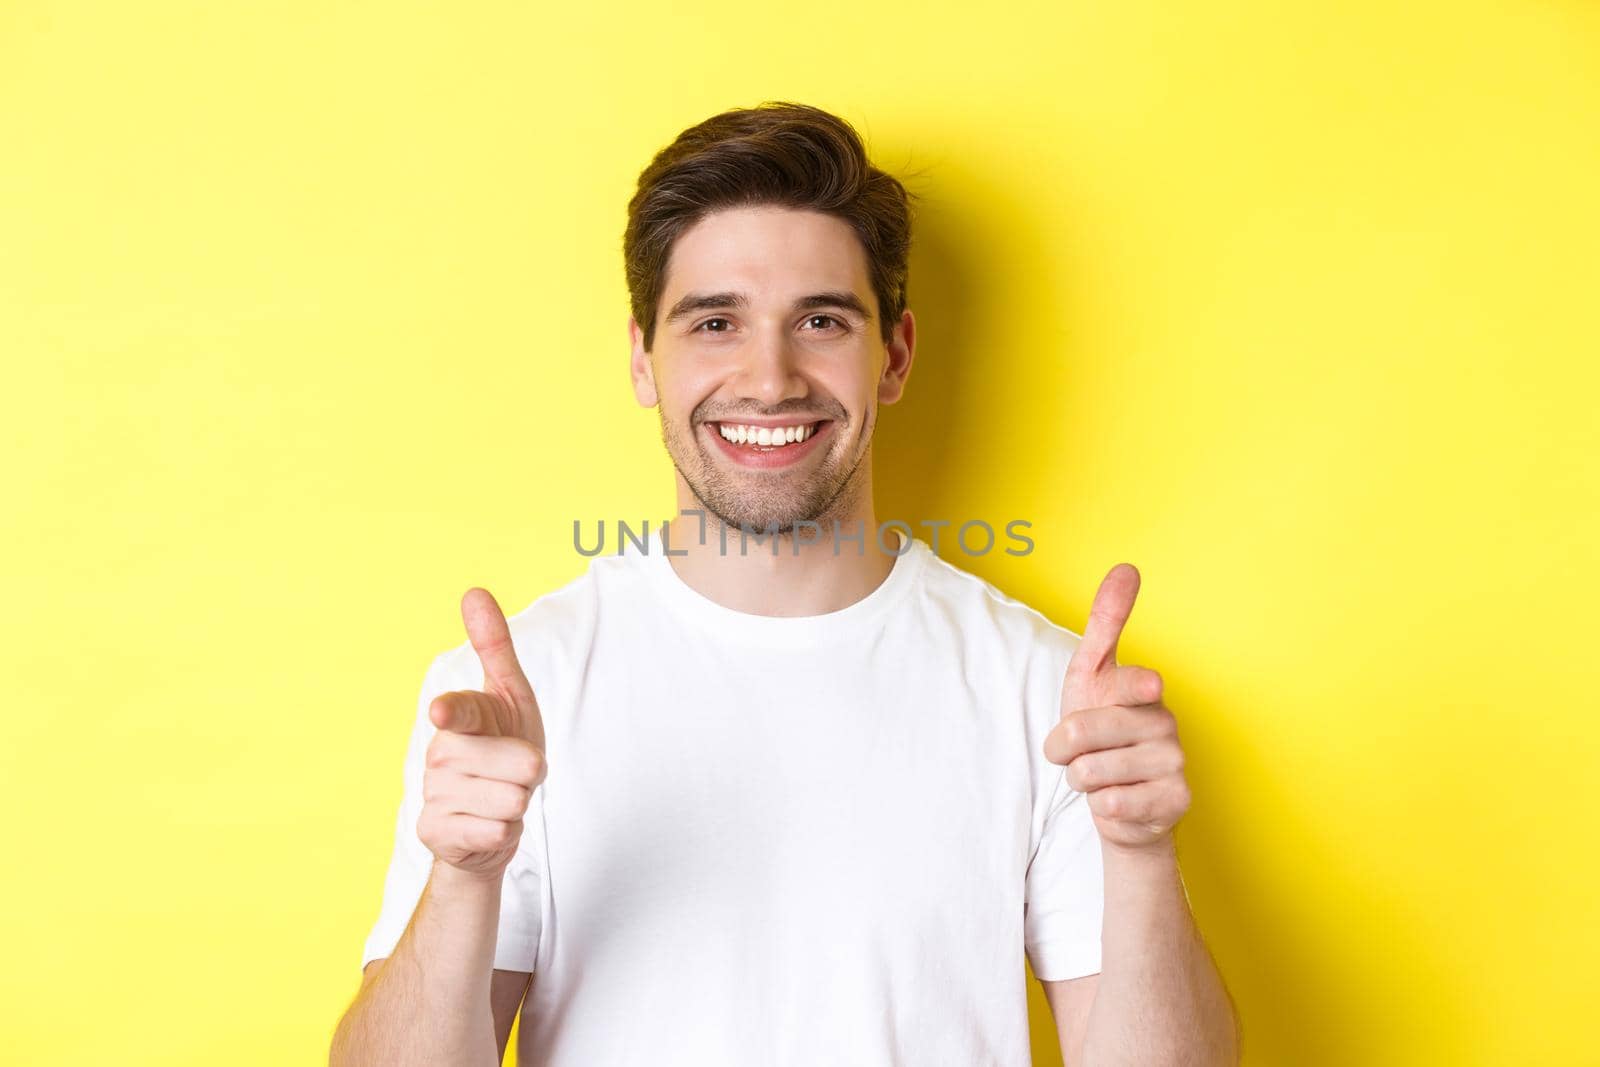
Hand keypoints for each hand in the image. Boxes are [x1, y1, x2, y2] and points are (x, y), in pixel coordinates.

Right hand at [416, 587, 548, 881]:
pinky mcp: (433, 831)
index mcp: (459, 717)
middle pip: (521, 763)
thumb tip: (473, 591)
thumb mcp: (510, 697)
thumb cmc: (504, 750)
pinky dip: (504, 833)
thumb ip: (494, 647)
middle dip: (532, 773)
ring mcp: (433, 793)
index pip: (460, 711)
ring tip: (500, 799)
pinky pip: (496, 832)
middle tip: (514, 774)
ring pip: (512, 800)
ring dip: (518, 804)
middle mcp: (440, 752)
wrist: (487, 820)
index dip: (455, 712)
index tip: (442, 712)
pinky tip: (486, 826)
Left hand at [1043, 563, 1189, 853]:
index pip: (1131, 685)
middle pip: (1084, 732)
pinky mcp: (1175, 803)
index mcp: (1144, 692)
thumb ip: (1106, 622)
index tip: (1150, 684)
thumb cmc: (1099, 733)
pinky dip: (1101, 807)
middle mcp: (1165, 724)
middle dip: (1063, 750)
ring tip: (1100, 777)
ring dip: (1081, 780)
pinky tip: (1118, 802)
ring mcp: (1174, 764)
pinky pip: (1111, 805)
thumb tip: (1127, 566)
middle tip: (1078, 753)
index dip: (1132, 687)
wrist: (1119, 801)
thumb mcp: (1091, 675)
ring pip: (1091, 772)